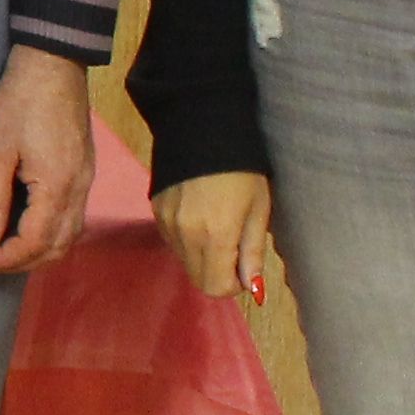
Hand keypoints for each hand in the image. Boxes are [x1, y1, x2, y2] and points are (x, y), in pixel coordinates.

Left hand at [0, 46, 96, 276]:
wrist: (54, 63)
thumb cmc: (21, 100)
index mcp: (56, 186)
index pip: (36, 241)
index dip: (8, 259)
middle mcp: (79, 189)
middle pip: (59, 245)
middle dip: (25, 261)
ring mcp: (87, 180)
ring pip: (71, 234)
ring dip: (41, 249)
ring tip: (8, 250)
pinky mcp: (85, 170)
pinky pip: (74, 216)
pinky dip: (53, 232)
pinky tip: (29, 226)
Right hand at [156, 169, 273, 306]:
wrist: (203, 127)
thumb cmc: (242, 169)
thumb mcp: (258, 209)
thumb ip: (253, 251)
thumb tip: (252, 286)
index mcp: (215, 236)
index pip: (215, 288)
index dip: (233, 285)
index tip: (244, 266)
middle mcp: (185, 236)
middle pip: (197, 279)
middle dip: (218, 273)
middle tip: (234, 247)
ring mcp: (166, 224)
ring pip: (184, 260)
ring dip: (202, 255)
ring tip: (217, 224)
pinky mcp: (156, 211)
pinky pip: (173, 241)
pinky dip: (188, 239)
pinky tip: (200, 212)